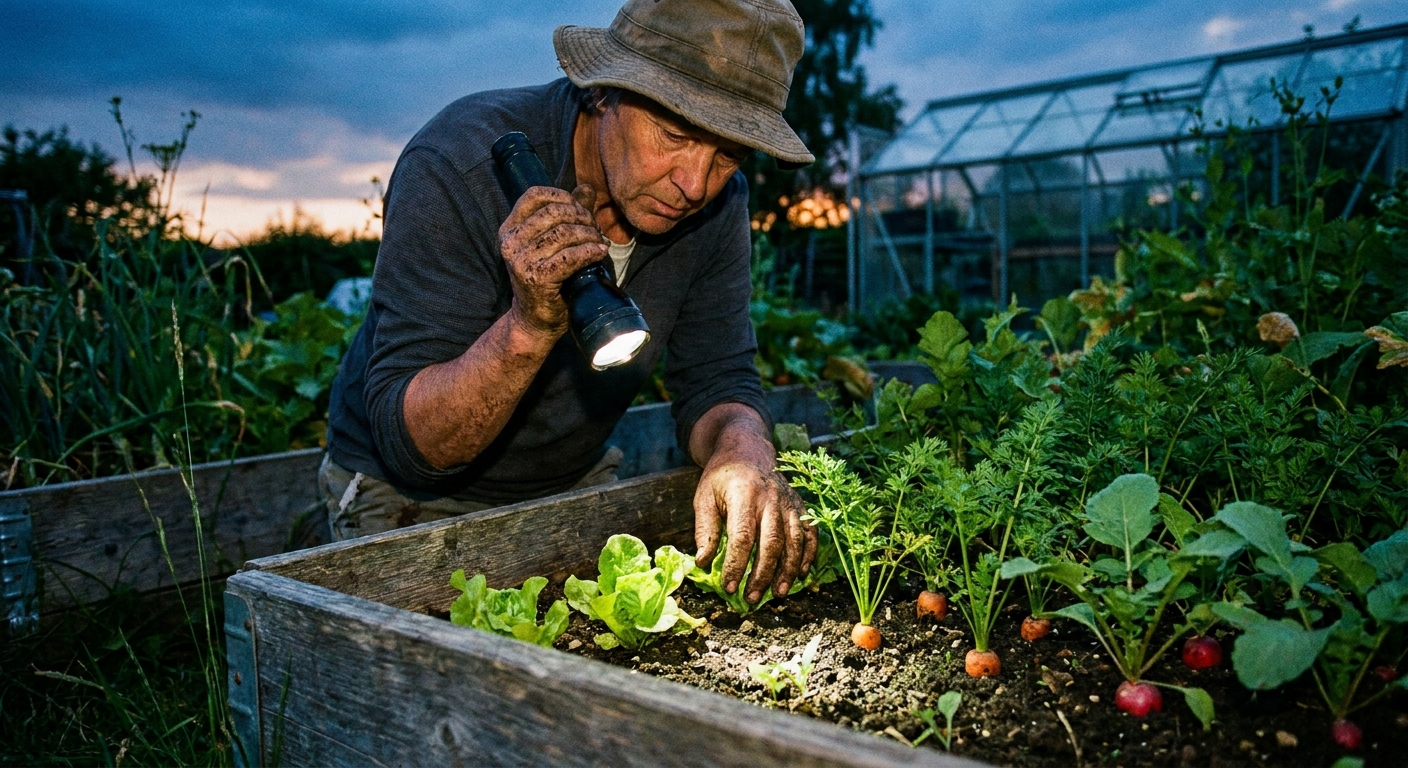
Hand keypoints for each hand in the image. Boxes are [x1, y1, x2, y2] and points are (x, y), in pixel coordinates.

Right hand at [498, 184, 606, 336]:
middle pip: (554, 212)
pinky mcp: (536, 279)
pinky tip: (600, 253)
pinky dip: (590, 251)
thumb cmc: (548, 279)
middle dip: (582, 217)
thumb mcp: (554, 243)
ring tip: (600, 243)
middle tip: (595, 230)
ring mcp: (521, 261)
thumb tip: (587, 188)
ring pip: (564, 233)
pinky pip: (570, 257)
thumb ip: (568, 214)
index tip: (581, 209)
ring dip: (589, 235)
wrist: (536, 320)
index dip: (563, 196)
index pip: (535, 195)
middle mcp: (510, 242)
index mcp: (510, 229)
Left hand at [693, 459, 817, 603]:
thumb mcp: (704, 498)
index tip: (729, 588)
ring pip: (793, 541)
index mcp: (743, 495)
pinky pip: (809, 533)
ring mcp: (788, 502)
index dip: (736, 566)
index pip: (742, 537)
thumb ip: (705, 530)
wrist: (747, 450)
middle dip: (762, 575)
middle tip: (752, 598)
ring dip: (788, 570)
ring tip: (779, 593)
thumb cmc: (722, 477)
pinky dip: (808, 554)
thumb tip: (703, 563)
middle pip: (771, 543)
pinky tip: (802, 574)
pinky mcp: (799, 505)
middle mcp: (770, 499)